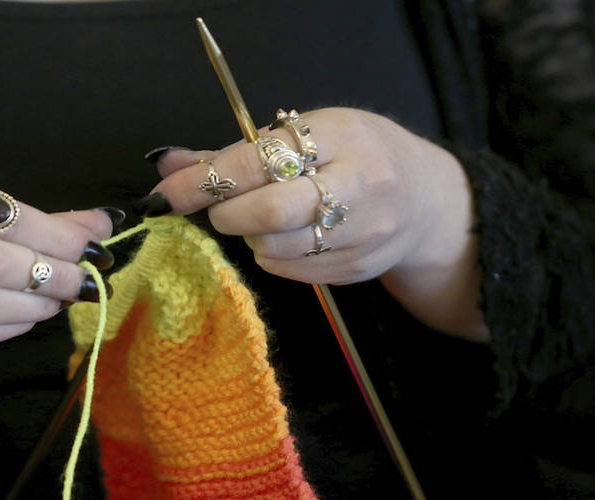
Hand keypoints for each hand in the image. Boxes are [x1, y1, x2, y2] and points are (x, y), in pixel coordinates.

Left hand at [145, 108, 485, 340]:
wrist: (428, 203)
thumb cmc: (355, 158)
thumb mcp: (306, 135)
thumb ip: (233, 153)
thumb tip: (167, 165)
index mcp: (342, 135)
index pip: (260, 159)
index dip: (205, 179)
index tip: (168, 193)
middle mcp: (359, 183)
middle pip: (270, 211)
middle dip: (228, 214)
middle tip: (220, 210)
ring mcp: (362, 232)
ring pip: (275, 247)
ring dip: (251, 236)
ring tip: (262, 219)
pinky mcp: (356, 268)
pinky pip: (289, 270)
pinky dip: (272, 255)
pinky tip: (287, 237)